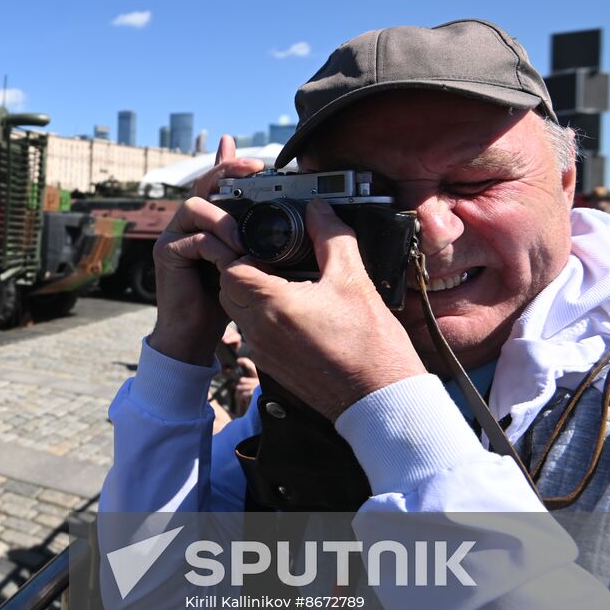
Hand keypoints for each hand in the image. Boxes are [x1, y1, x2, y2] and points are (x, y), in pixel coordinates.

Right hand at [148, 136, 264, 364]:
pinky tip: (229, 259)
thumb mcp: (246, 264)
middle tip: (256, 169)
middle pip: (205, 183)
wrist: (195, 334)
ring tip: (242, 240)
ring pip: (197, 206)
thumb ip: (255, 242)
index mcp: (208, 222)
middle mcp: (188, 222)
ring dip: (224, 219)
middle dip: (229, 170)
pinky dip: (214, 246)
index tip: (257, 160)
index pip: (218, 183)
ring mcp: (174, 235)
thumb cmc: (223, 300)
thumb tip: (283, 224)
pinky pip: (192, 236)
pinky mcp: (166, 251)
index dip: (231, 164)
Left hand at [220, 199, 426, 420]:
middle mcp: (259, 331)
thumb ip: (331, 237)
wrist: (380, 399)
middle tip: (271, 258)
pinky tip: (293, 310)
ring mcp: (263, 352)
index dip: (241, 250)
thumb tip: (319, 210)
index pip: (230, 268)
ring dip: (251, 294)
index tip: (260, 242)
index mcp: (273, 306)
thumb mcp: (353, 280)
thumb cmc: (371, 346)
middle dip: (243, 269)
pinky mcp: (272, 367)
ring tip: (284, 281)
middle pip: (229, 289)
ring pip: (238, 313)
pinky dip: (263, 317)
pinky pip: (253, 334)